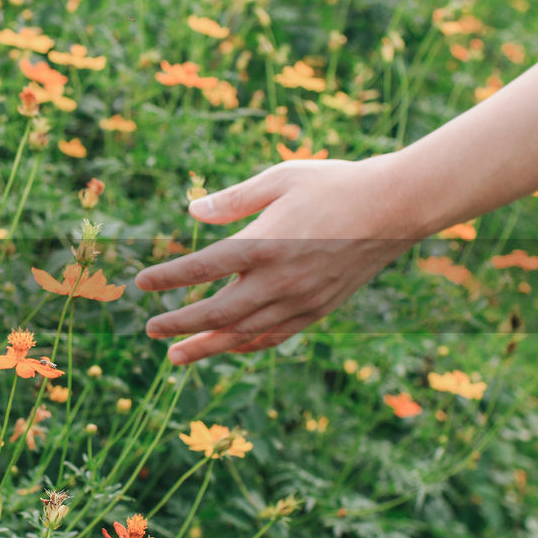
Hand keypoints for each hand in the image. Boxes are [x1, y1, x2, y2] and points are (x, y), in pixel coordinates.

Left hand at [135, 156, 418, 363]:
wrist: (395, 207)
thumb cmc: (334, 184)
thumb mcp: (280, 179)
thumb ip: (233, 199)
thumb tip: (191, 211)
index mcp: (264, 241)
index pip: (203, 267)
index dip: (168, 278)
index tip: (142, 284)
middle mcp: (279, 278)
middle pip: (217, 311)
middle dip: (179, 324)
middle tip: (150, 330)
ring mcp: (300, 299)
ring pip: (243, 333)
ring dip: (206, 346)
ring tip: (175, 358)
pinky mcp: (319, 310)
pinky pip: (274, 336)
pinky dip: (246, 345)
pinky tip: (226, 348)